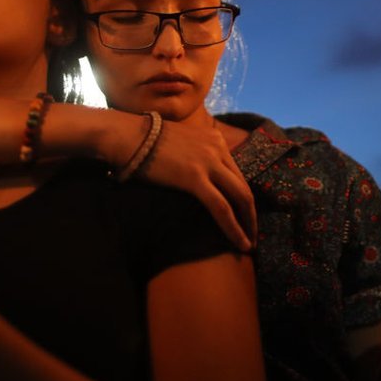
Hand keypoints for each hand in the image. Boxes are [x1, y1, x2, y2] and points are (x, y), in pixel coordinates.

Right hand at [132, 119, 255, 252]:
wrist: (126, 135)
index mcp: (215, 139)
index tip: (244, 216)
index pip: (236, 173)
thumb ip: (192, 155)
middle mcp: (217, 148)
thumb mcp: (178, 142)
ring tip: (249, 244)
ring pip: (240, 198)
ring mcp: (208, 162)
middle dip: (251, 214)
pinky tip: (240, 243)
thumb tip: (192, 176)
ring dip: (248, 224)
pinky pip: (222, 208)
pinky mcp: (196, 178)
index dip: (242, 198)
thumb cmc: (143, 141)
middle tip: (253, 234)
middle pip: (244, 186)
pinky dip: (234, 228)